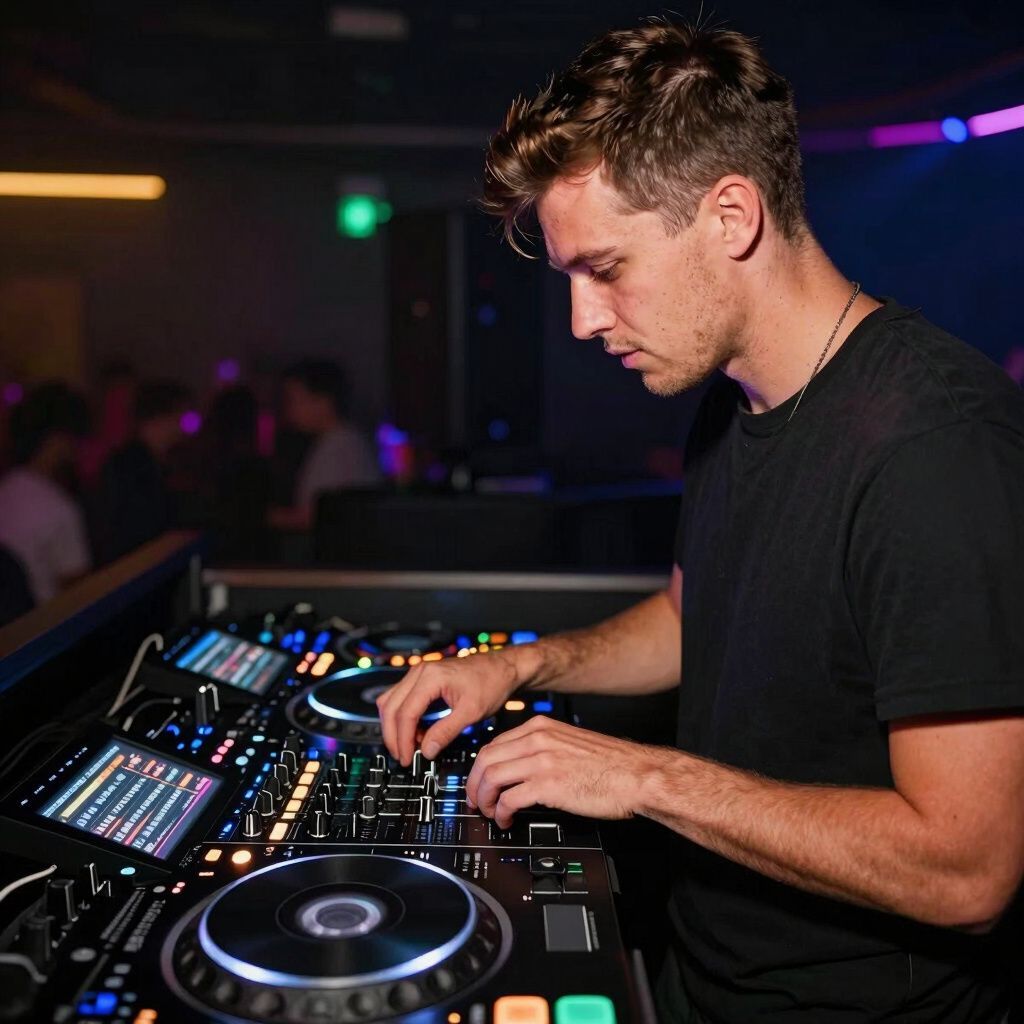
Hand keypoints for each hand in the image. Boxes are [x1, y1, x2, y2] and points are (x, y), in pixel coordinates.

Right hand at [376, 650, 524, 765]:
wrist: (503, 666)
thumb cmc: (492, 682)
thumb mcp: (471, 712)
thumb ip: (446, 732)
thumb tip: (426, 751)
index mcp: (430, 677)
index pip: (405, 713)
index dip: (403, 740)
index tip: (407, 758)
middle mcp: (420, 671)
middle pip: (390, 707)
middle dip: (393, 735)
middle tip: (403, 757)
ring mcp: (419, 673)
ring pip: (390, 701)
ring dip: (395, 726)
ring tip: (410, 746)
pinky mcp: (422, 678)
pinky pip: (401, 698)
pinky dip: (403, 717)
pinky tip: (416, 732)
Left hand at [465, 715, 658, 828]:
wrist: (637, 775)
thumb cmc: (612, 765)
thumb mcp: (571, 743)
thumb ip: (545, 748)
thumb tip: (523, 766)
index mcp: (542, 727)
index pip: (495, 743)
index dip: (481, 767)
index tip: (479, 781)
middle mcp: (538, 739)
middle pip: (486, 759)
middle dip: (474, 784)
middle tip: (475, 801)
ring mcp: (542, 760)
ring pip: (492, 777)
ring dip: (484, 799)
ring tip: (489, 813)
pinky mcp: (548, 784)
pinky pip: (509, 798)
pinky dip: (501, 812)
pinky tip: (506, 819)